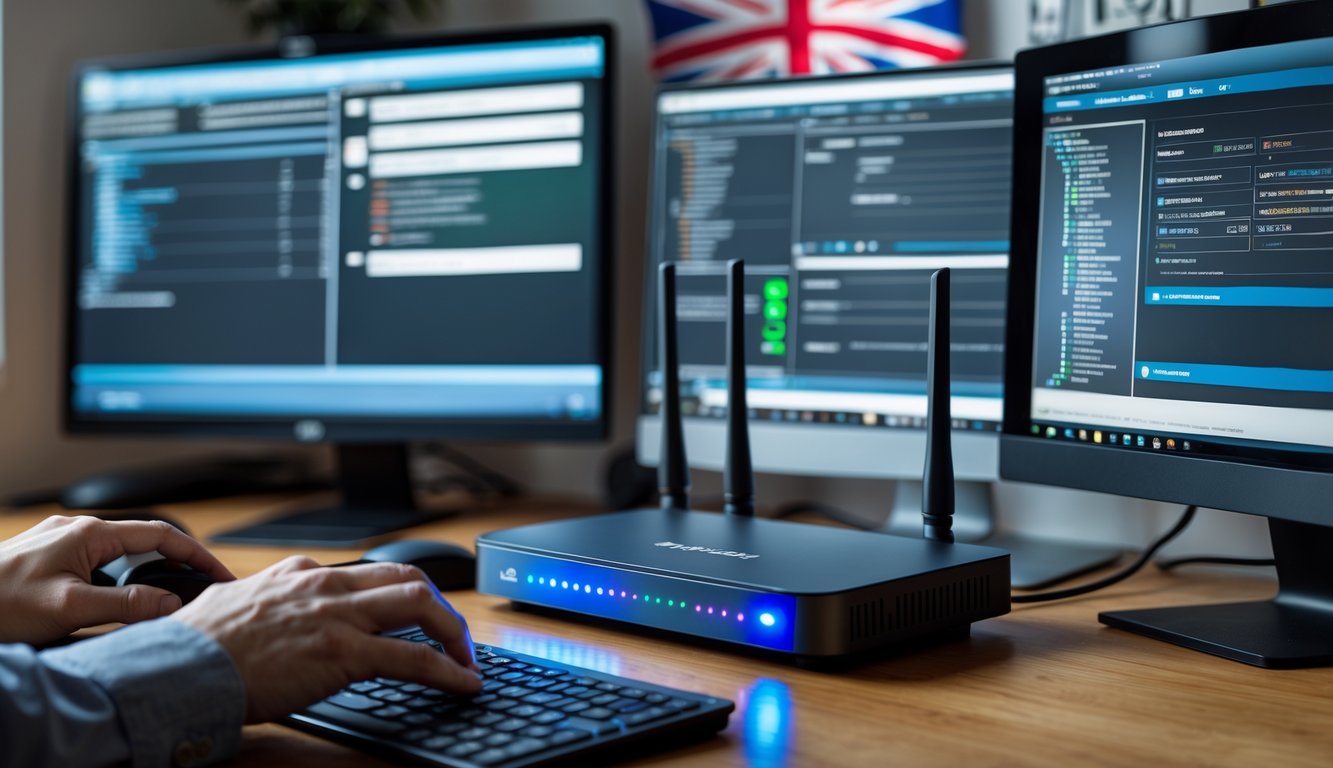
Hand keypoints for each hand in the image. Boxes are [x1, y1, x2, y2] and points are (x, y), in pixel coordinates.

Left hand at [0, 515, 235, 645]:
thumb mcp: (70, 610)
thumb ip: (126, 605)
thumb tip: (171, 604)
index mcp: (90, 533)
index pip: (163, 536)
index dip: (198, 555)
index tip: (222, 575)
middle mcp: (77, 530)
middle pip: (144, 544)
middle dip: (174, 567)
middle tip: (199, 592)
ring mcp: (60, 542)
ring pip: (119, 557)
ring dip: (141, 577)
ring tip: (158, 602)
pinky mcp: (46, 559)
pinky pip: (96, 566)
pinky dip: (116, 582)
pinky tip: (111, 604)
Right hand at [173, 556, 481, 722]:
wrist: (175, 670)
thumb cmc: (194, 649)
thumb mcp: (236, 607)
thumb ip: (266, 603)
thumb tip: (269, 616)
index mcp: (301, 574)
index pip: (370, 571)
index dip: (403, 591)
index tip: (419, 611)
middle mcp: (324, 584)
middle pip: (407, 576)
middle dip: (440, 605)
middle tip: (454, 634)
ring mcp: (335, 615)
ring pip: (420, 605)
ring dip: (453, 632)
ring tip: (466, 658)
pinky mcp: (341, 651)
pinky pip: (414, 658)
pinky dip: (448, 669)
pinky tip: (463, 683)